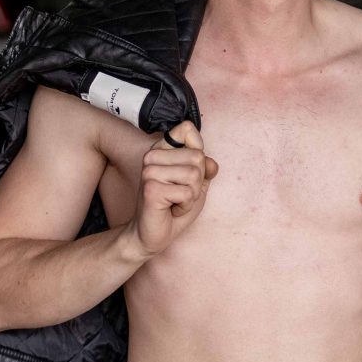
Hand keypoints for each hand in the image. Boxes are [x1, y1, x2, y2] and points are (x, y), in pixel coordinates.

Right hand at [130, 121, 218, 255]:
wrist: (154, 233)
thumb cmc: (174, 206)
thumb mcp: (197, 183)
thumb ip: (206, 168)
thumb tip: (211, 163)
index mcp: (162, 148)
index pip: (187, 129)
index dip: (198, 153)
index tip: (185, 171)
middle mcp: (152, 155)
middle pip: (198, 156)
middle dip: (197, 181)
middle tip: (180, 193)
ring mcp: (149, 171)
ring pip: (194, 175)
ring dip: (191, 195)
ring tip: (175, 201)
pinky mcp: (151, 188)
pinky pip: (187, 193)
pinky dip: (185, 206)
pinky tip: (171, 209)